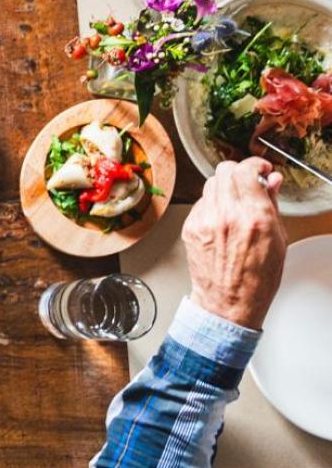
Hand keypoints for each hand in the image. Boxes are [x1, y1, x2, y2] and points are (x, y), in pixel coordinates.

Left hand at [182, 157, 285, 328]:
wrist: (228, 302)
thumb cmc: (257, 277)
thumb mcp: (278, 240)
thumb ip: (272, 205)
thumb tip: (272, 181)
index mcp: (253, 217)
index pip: (247, 170)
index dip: (256, 165)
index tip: (261, 169)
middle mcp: (226, 214)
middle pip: (224, 170)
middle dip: (238, 172)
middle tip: (247, 182)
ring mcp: (205, 220)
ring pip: (210, 183)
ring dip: (224, 186)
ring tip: (235, 201)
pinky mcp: (190, 227)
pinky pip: (201, 202)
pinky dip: (212, 204)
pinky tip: (221, 218)